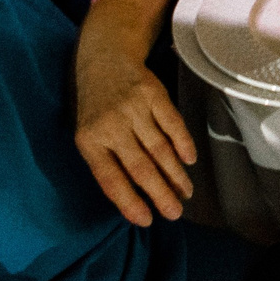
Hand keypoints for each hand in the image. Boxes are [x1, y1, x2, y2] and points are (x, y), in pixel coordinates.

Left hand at [72, 41, 196, 226]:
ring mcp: (134, 108)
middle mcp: (111, 125)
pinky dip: (183, 143)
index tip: (147, 221)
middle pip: (140, 166)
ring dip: (175, 174)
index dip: (129, 201)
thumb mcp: (89, 136)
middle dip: (160, 194)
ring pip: (160, 148)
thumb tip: (136, 202)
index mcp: (89, 141)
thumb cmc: (96, 109)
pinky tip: (189, 161)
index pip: (110, 178)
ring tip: (185, 193)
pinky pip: (173, 123)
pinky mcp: (154, 93)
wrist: (104, 59)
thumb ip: (107, 165)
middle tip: (175, 213)